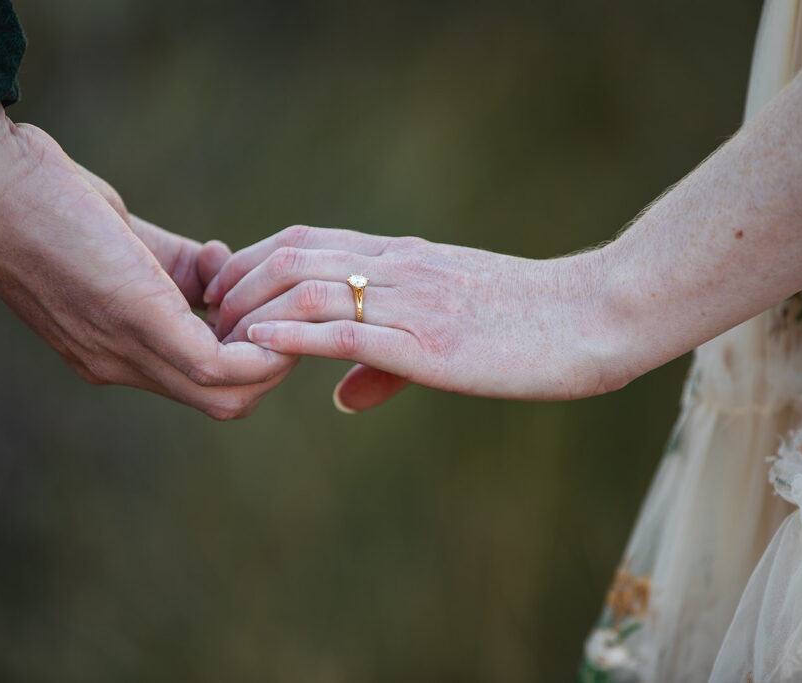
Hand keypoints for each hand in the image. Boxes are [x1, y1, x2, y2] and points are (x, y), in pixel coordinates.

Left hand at [0, 103, 296, 419]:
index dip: (243, 352)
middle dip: (268, 362)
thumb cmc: (39, 200)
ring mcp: (128, 351)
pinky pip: (222, 363)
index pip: (197, 382)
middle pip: (222, 403)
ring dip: (271, 352)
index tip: (251, 297)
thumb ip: (169, 267)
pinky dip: (258, 341)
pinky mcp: (141, 321)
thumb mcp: (118, 243)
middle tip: (277, 307)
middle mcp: (119, 364)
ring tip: (276, 296)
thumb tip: (217, 273)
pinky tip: (259, 287)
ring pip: (229, 395)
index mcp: (111, 349)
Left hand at [204, 225, 626, 409]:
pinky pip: (345, 332)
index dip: (254, 260)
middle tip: (210, 316)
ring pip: (308, 287)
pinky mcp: (429, 343)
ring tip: (222, 337)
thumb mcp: (451, 327)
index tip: (226, 290)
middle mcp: (398, 268)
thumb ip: (386, 360)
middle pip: (293, 256)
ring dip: (254, 310)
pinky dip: (292, 336)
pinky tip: (258, 346)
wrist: (592, 316)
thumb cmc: (526, 321)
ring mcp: (411, 302)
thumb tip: (340, 396)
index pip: (308, 240)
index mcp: (402, 257)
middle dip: (239, 283)